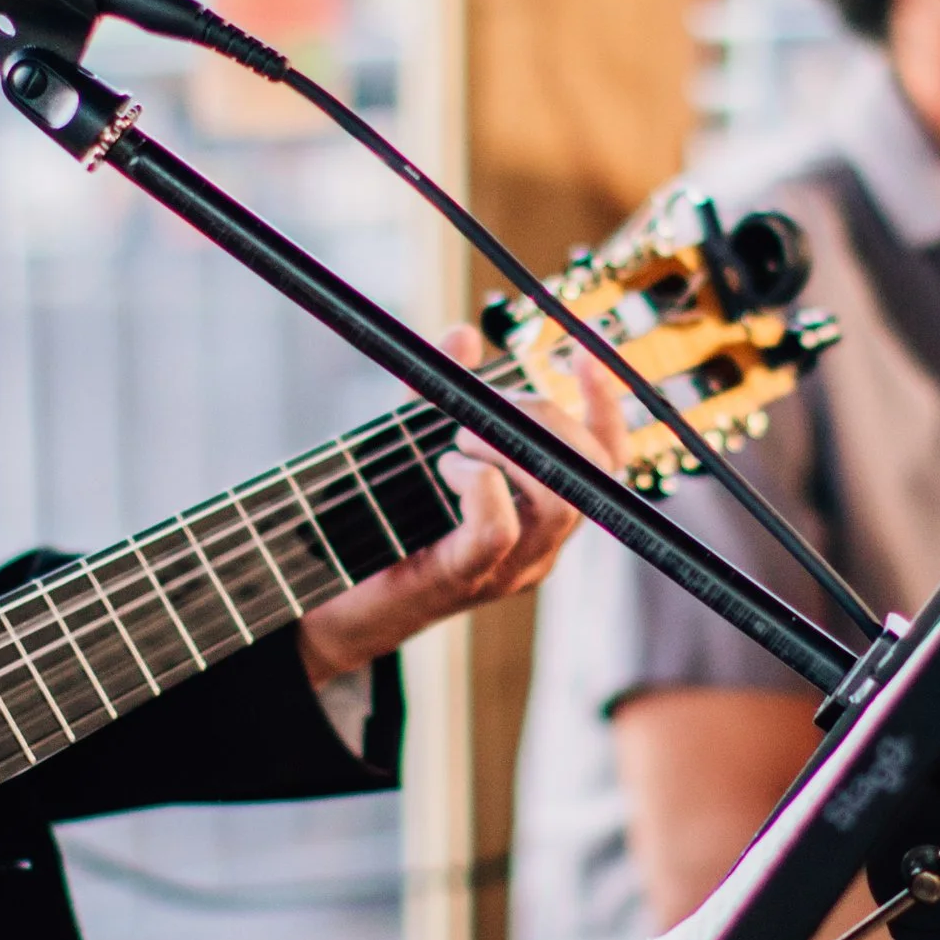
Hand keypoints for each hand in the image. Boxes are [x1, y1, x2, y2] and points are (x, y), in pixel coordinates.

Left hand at [298, 331, 623, 685]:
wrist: (333, 604)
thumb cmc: (383, 523)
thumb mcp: (415, 443)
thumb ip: (441, 392)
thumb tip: (464, 334)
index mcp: (541, 515)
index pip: (604, 462)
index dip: (606, 405)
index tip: (585, 349)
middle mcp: (540, 546)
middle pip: (590, 475)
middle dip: (548, 418)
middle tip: (492, 401)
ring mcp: (510, 569)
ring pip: (557, 502)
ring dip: (510, 447)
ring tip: (459, 435)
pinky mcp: (466, 578)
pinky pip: (499, 528)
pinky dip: (478, 483)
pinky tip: (447, 467)